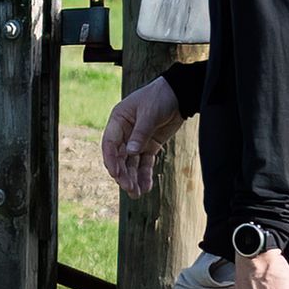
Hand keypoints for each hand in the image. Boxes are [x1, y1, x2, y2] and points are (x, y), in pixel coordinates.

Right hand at [99, 79, 184, 200]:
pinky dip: (144, 175)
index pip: (109, 144)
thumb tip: (130, 153)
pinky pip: (144, 163)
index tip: (116, 174)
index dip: (111, 160)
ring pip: (131, 163)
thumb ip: (140, 133)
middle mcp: (124, 133)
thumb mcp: (149, 113)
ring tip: (137, 194)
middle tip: (129, 189)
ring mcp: (137, 140)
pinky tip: (146, 187)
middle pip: (119, 157)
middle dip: (123, 174)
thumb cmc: (159, 97)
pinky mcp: (149, 146)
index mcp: (118, 120)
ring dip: (133, 178)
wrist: (179, 94)